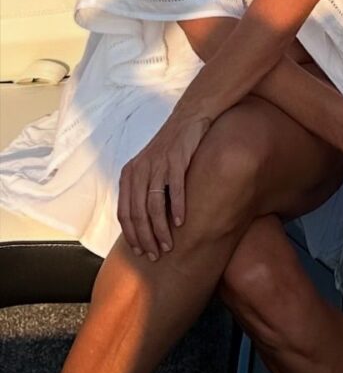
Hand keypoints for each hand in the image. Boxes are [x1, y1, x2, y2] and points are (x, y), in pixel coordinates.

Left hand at [118, 110, 211, 257]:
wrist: (188, 118)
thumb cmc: (170, 147)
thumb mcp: (149, 167)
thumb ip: (143, 190)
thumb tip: (143, 222)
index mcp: (129, 174)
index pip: (124, 213)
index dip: (131, 235)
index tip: (140, 251)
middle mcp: (139, 170)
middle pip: (137, 213)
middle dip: (146, 238)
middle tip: (155, 255)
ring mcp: (158, 164)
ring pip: (154, 206)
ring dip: (161, 230)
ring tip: (168, 245)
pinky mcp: (176, 159)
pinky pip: (175, 189)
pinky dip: (177, 208)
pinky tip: (181, 223)